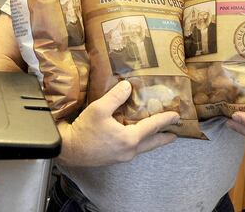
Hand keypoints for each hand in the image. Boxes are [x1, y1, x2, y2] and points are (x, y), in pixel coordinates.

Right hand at [57, 80, 179, 166]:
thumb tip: (128, 86)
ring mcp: (122, 157)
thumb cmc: (84, 130)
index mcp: (129, 138)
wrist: (68, 150)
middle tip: (175, 134)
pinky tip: (136, 137)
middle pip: (153, 143)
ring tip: (159, 135)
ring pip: (143, 148)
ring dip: (152, 140)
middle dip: (165, 137)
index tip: (177, 116)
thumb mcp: (99, 108)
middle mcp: (129, 150)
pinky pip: (133, 149)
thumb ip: (116, 96)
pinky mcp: (114, 158)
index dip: (165, 119)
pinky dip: (140, 143)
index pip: (153, 126)